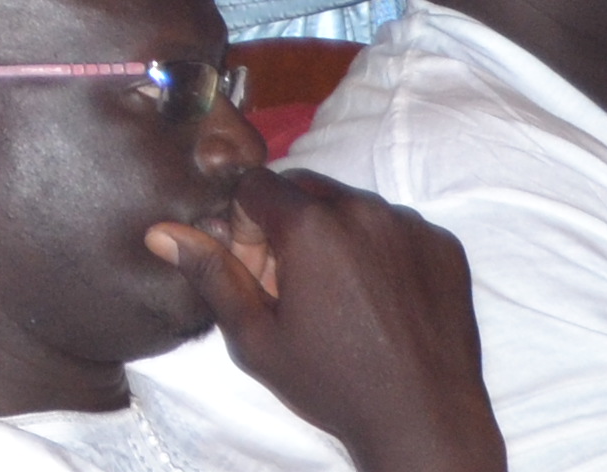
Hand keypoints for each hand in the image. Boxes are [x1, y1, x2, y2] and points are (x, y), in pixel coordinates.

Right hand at [150, 165, 506, 471]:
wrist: (424, 422)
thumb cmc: (333, 384)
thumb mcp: (255, 338)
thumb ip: (212, 274)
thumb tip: (161, 233)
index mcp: (311, 226)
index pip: (256, 185)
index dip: (244, 223)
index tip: (256, 269)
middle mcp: (363, 211)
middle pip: (305, 189)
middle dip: (288, 224)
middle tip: (293, 283)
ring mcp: (410, 227)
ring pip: (353, 207)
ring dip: (336, 234)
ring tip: (340, 296)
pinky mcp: (444, 246)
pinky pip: (397, 228)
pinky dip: (381, 249)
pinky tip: (379, 299)